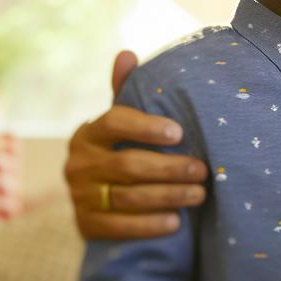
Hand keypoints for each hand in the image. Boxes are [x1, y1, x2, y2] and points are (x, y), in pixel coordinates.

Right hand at [65, 49, 208, 239]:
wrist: (98, 206)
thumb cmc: (119, 153)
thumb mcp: (121, 126)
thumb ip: (125, 94)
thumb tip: (126, 53)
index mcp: (88, 133)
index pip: (114, 122)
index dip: (146, 126)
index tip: (180, 133)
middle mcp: (78, 163)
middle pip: (128, 164)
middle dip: (170, 168)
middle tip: (202, 170)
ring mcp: (79, 196)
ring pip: (128, 196)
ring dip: (168, 196)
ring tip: (199, 195)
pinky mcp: (85, 226)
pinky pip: (119, 227)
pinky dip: (148, 225)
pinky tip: (175, 222)